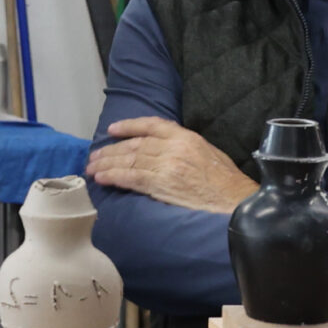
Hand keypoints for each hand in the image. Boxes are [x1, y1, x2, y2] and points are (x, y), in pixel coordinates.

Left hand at [87, 118, 256, 213]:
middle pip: (135, 145)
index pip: (151, 125)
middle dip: (111, 150)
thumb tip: (163, 147)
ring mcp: (166, 165)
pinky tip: (101, 178)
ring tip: (92, 168)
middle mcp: (173, 147)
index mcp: (186, 137)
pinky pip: (131, 178)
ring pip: (129, 160)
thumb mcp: (209, 153)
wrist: (236, 202)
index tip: (112, 130)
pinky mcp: (160, 184)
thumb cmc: (226, 182)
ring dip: (107, 164)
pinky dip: (113, 177)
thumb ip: (185, 146)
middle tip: (94, 156)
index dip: (129, 126)